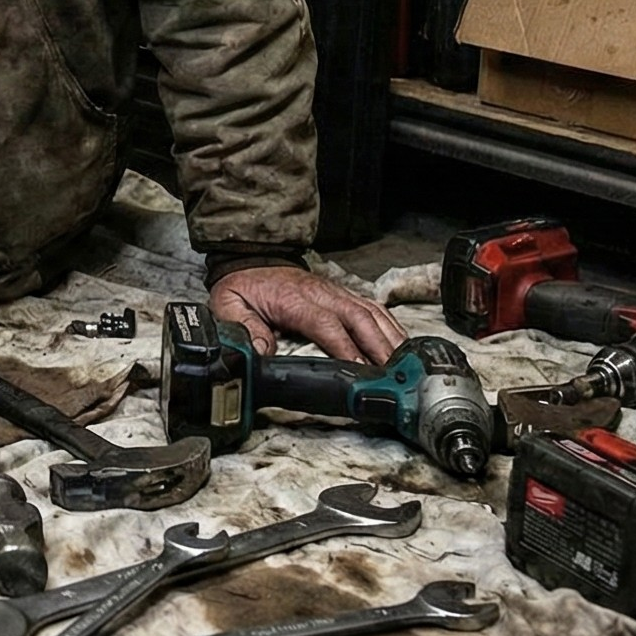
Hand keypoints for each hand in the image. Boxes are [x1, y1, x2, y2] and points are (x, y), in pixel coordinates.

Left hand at [210, 264, 404, 363]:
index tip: (360, 371)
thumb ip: (244, 328)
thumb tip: (262, 353)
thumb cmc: (246, 286)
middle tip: (395, 376)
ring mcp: (338, 293)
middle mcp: (323, 294)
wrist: (252, 260)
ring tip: (407, 366)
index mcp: (295, 299)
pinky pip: (375, 309)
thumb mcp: (229, 305)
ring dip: (391, 339)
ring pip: (373, 314)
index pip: (326, 324)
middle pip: (360, 319)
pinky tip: (402, 345)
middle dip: (380, 348)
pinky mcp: (346, 295)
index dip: (346, 348)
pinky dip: (391, 327)